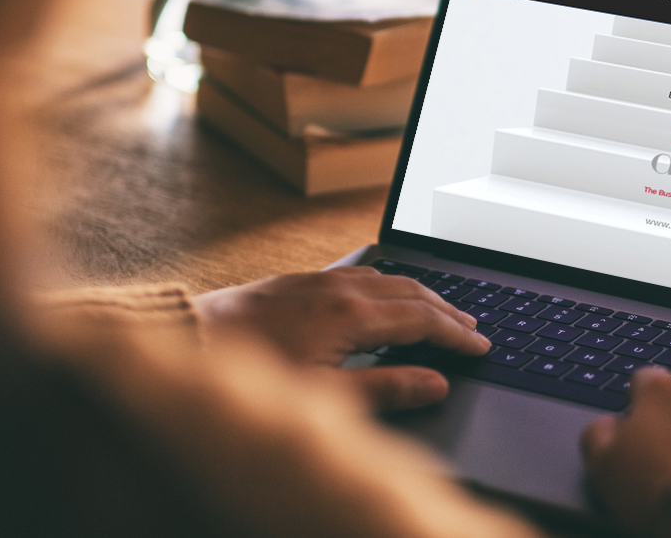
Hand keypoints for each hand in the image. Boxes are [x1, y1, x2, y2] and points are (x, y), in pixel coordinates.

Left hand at [192, 266, 489, 409]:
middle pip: (412, 292)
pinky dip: (388, 286)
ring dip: (420, 295)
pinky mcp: (299, 281)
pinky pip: (359, 275)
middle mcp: (341, 289)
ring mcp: (319, 281)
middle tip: (474, 327)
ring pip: (387, 279)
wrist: (189, 341)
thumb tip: (436, 384)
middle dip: (447, 310)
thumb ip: (387, 389)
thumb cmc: (254, 376)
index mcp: (353, 315)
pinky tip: (384, 296)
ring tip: (441, 311)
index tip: (481, 347)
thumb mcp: (326, 396)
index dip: (457, 335)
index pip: (423, 320)